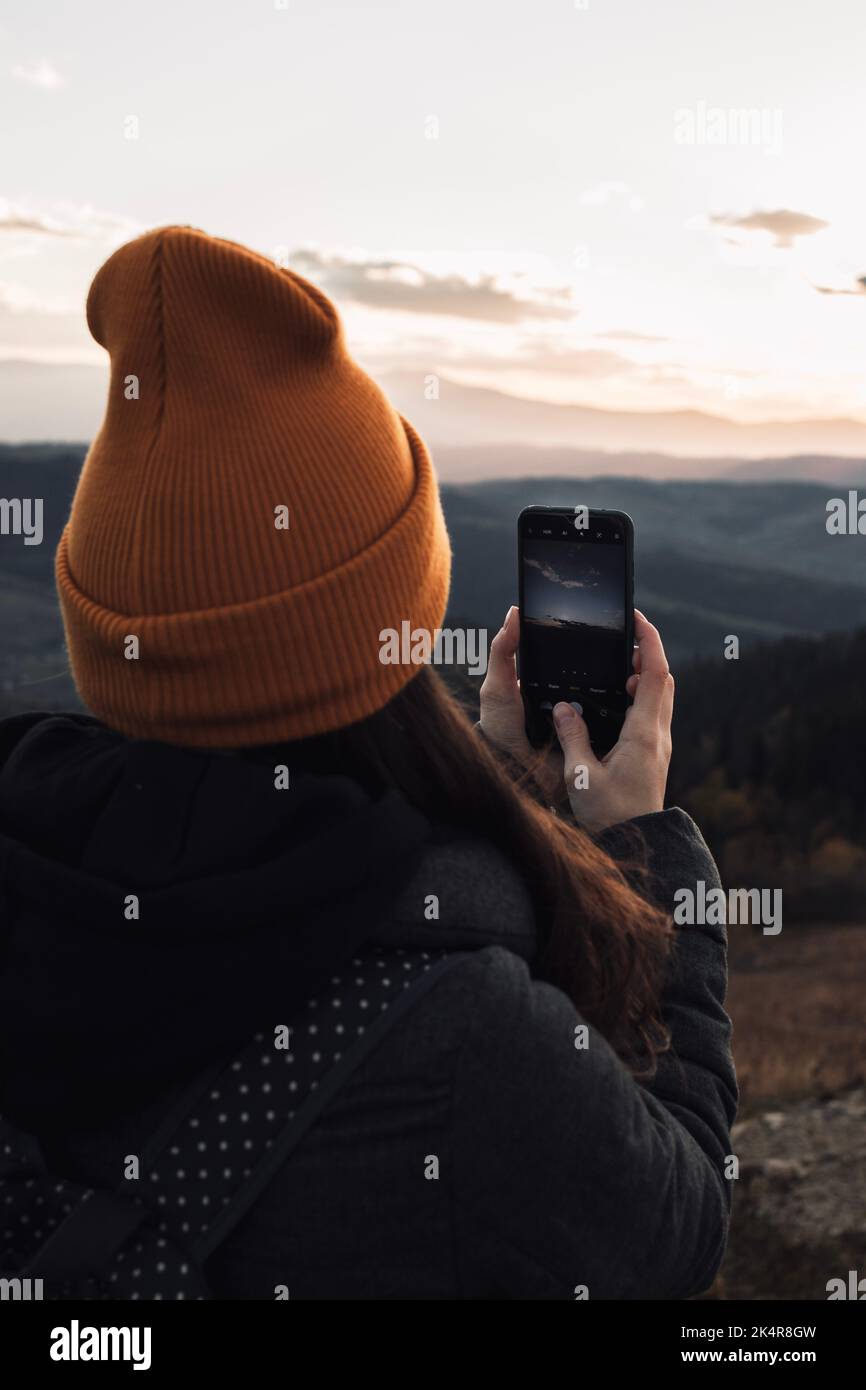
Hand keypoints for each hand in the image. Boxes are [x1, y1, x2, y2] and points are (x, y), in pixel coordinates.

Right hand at [478, 606, 672, 830]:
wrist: (638, 842)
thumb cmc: (610, 814)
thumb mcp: (580, 775)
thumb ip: (571, 738)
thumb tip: (564, 708)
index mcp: (643, 733)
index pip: (654, 674)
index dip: (649, 641)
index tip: (636, 619)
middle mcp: (657, 734)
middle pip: (662, 679)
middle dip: (646, 653)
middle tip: (621, 640)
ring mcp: (659, 744)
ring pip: (660, 695)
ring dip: (643, 675)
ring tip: (615, 668)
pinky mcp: (653, 753)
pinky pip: (653, 712)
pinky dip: (639, 695)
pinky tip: (615, 701)